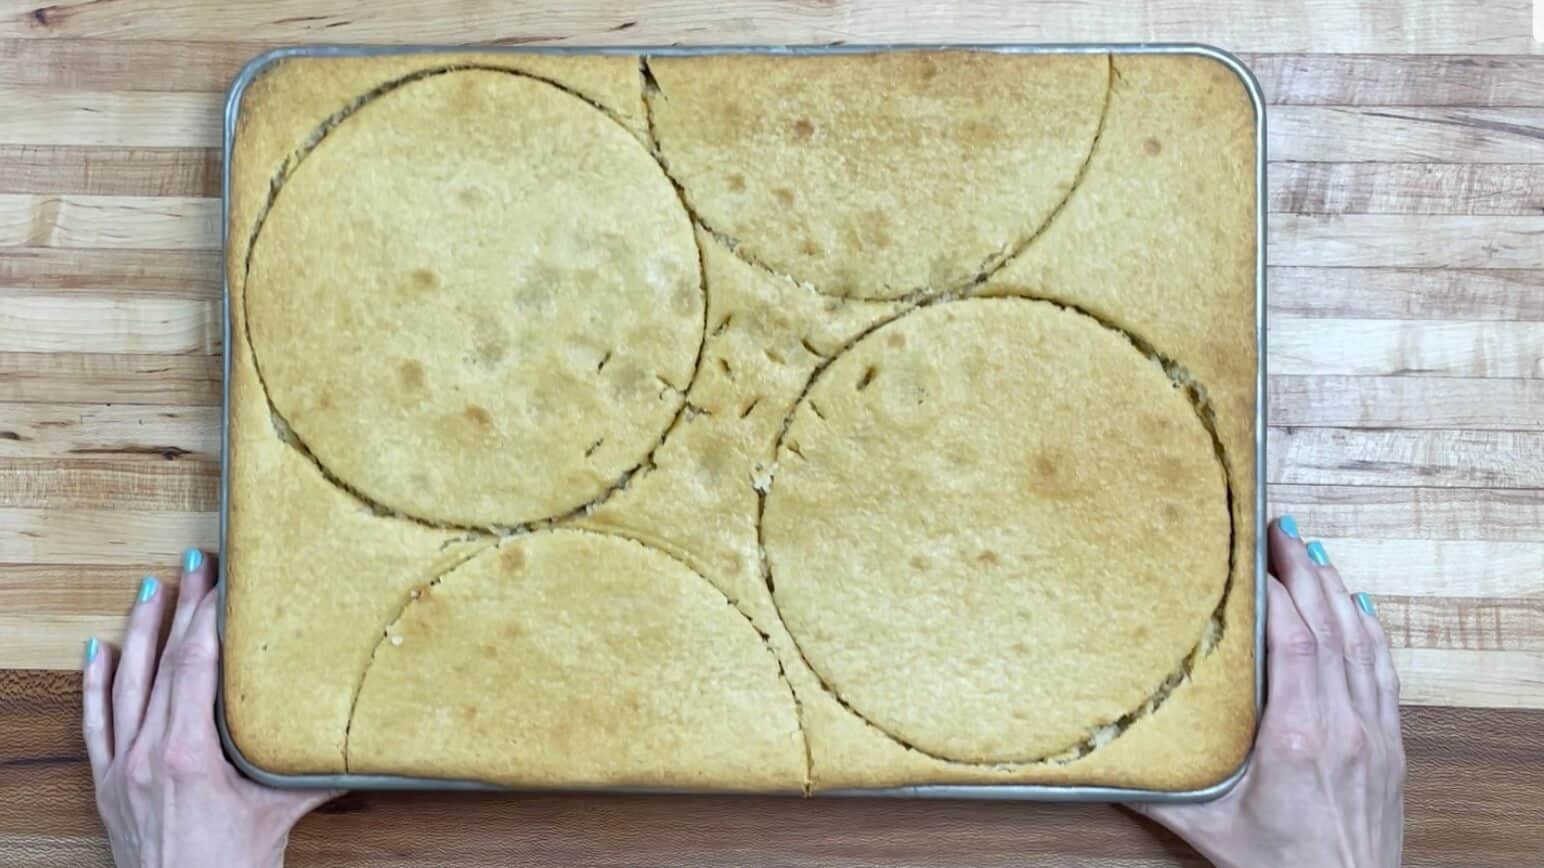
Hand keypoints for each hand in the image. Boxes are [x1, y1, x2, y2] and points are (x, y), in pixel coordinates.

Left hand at [82, 549, 340, 867]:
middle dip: (181, 608)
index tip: (224, 583)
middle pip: (164, 663)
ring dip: (138, 631)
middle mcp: (146, 754)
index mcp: (187, 755)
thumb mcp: (279, 814)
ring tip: (151, 587)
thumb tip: (361, 742)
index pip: (197, 666)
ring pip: (125, 684)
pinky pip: (95, 723)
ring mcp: (121, 769)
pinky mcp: (107, 786)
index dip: (209, 619)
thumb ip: (315, 774)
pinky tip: (98, 649)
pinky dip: (95, 683)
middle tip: (197, 564)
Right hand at [1130, 518, 1404, 866]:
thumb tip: (1095, 756)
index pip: (1292, 642)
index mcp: (1295, 737)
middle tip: (1278, 528)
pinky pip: (1383, 671)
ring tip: (1311, 549)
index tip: (1251, 557)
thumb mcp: (1206, 826)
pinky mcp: (1390, 744)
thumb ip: (1153, 788)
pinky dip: (1370, 628)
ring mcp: (1372, 732)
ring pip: (1360, 641)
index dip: (1275, 593)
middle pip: (1328, 626)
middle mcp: (1341, 725)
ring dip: (1336, 589)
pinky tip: (1357, 602)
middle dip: (1303, 570)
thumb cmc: (1279, 866)